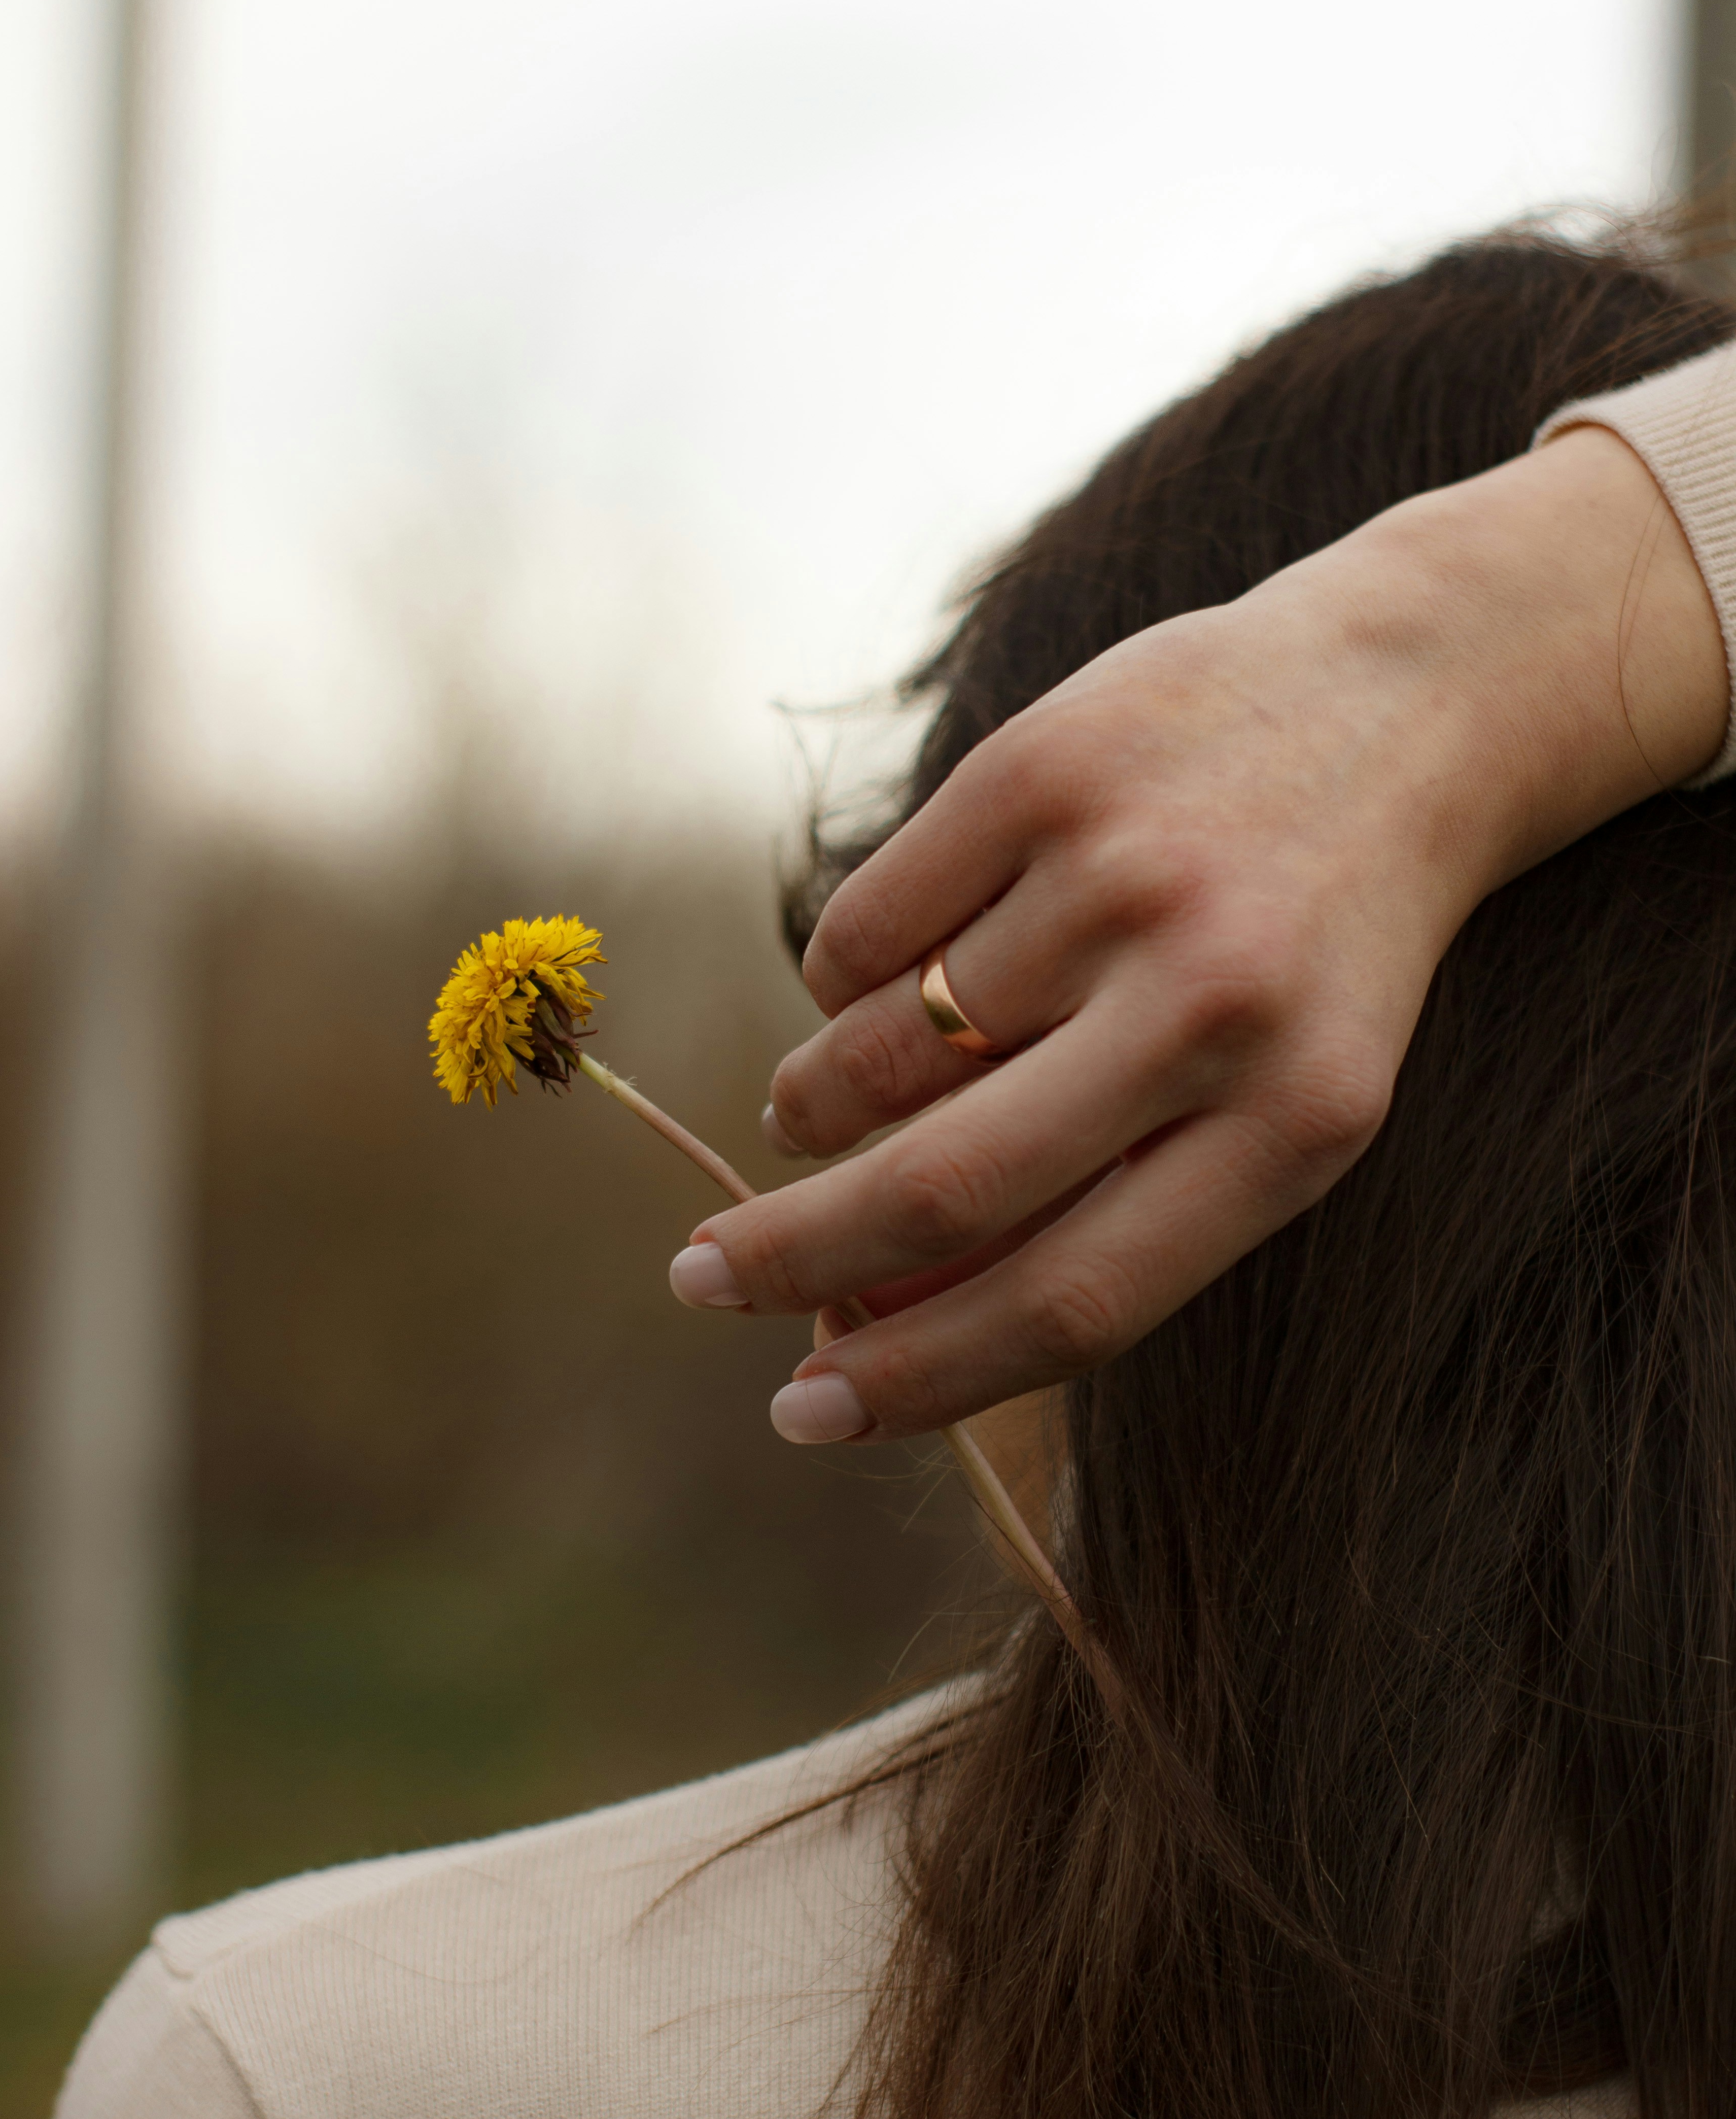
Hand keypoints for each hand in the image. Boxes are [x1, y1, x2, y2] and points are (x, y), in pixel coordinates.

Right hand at [672, 425, 1726, 1439]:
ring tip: (813, 1114)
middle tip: (704, 1280)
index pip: (1074, 1300)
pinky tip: (877, 982)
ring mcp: (1122, 876)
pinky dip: (840, 982)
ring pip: (885, 1049)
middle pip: (950, 1187)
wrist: (1413, 703)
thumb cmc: (1310, 953)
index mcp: (1295, 1127)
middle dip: (794, 1256)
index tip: (800, 1416)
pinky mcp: (1045, 769)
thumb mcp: (1275, 1102)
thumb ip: (1107, 1209)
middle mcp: (1212, 1004)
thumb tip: (871, 1318)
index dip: (917, 1378)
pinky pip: (868, 925)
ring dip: (816, 1109)